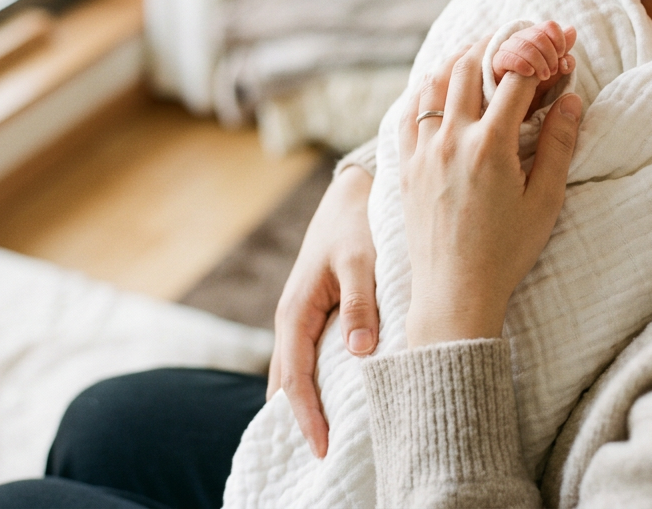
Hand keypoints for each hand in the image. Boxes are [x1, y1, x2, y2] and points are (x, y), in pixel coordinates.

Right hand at [267, 163, 376, 457]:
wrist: (352, 193)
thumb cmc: (357, 224)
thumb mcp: (362, 260)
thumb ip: (361, 303)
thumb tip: (359, 352)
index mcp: (296, 310)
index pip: (296, 377)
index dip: (307, 415)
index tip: (323, 447)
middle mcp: (293, 318)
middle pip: (290, 382)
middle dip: (302, 420)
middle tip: (323, 458)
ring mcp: (302, 317)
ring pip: (297, 372)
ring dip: (305, 405)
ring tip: (323, 442)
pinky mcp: (317, 312)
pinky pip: (309, 357)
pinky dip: (314, 383)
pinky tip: (330, 402)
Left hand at [400, 39, 582, 346]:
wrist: (454, 293)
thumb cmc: (506, 252)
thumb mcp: (544, 201)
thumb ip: (558, 145)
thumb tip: (571, 99)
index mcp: (491, 146)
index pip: (514, 77)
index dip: (537, 53)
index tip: (553, 45)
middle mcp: (451, 140)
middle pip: (468, 67)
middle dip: (496, 45)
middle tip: (516, 38)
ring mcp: (422, 151)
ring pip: (433, 82)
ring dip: (457, 60)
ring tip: (478, 53)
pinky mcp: (405, 166)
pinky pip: (407, 112)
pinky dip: (424, 89)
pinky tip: (438, 87)